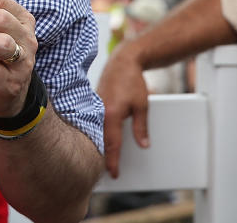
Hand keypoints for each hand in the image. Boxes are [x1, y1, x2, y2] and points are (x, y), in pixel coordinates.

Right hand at [96, 45, 149, 177]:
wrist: (122, 62)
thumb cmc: (132, 81)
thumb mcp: (142, 105)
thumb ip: (141, 127)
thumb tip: (143, 145)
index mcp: (112, 114)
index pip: (112, 144)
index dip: (112, 161)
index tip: (114, 174)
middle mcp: (99, 112)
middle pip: (100, 141)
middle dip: (103, 157)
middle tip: (106, 173)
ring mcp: (94, 107)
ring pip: (95, 132)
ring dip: (99, 146)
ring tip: (102, 160)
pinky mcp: (93, 104)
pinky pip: (93, 123)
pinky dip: (96, 133)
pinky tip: (99, 140)